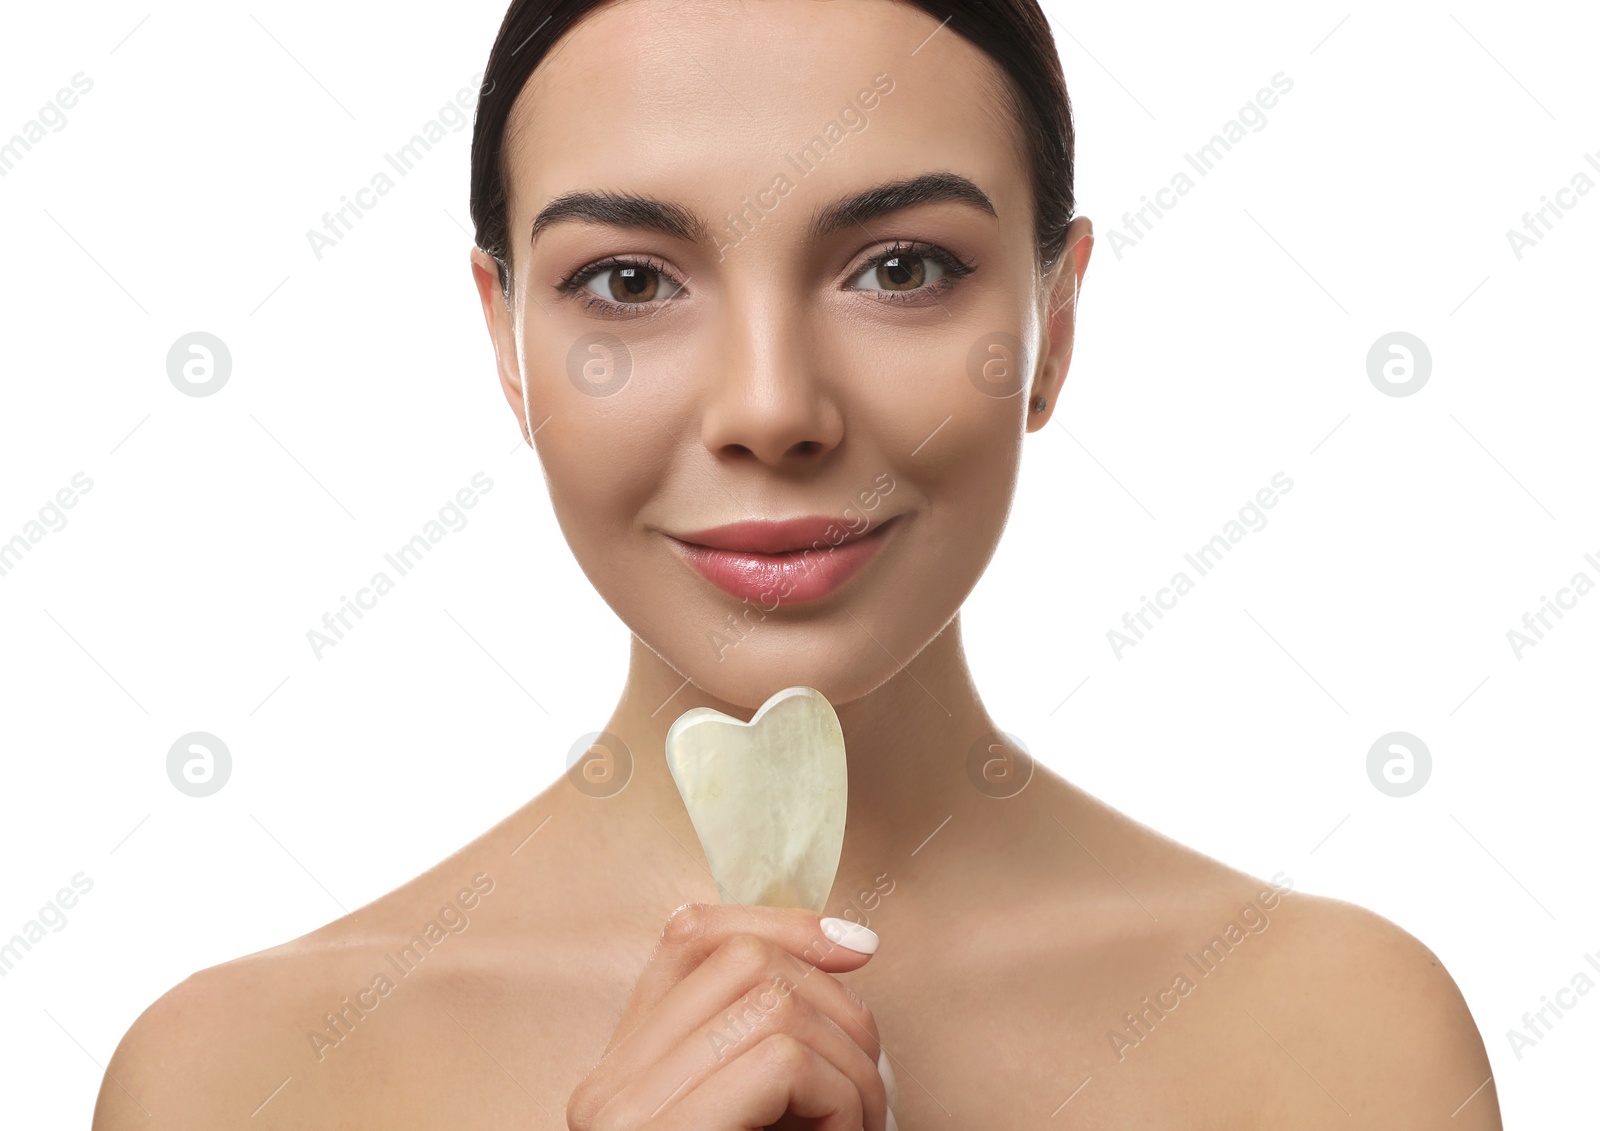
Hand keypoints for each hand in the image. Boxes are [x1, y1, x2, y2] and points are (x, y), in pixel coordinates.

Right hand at [567, 903, 891, 1129]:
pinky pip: (782, 1060)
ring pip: (773, 1003)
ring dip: (849, 1064)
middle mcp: (603, 1086)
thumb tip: (849, 948)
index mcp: (619, 1073)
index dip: (783, 924)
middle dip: (837, 1007)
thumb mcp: (748, 1117)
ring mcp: (619, 1111)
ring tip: (862, 1123)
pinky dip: (841, 1098)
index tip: (858, 949)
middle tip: (872, 1087)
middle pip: (742, 961)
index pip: (689, 938)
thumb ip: (760, 1051)